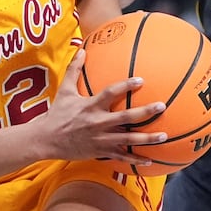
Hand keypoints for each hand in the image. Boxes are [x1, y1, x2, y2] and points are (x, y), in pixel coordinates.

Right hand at [33, 50, 168, 162]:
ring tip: (164, 135)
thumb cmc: (57, 113)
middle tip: (161, 106)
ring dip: (147, 139)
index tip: (141, 80)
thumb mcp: (64, 90)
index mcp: (91, 106)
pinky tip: (149, 162)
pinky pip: (121, 157)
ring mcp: (101, 139)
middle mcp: (98, 122)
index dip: (126, 86)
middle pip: (126, 117)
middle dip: (145, 112)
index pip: (111, 93)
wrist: (46, 139)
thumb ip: (74, 69)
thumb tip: (81, 49)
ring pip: (128, 139)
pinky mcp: (101, 152)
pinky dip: (135, 160)